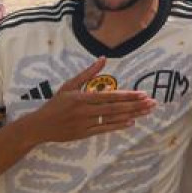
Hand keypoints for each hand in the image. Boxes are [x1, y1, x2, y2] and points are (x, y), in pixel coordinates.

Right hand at [25, 57, 154, 144]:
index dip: (127, 95)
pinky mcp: (84, 134)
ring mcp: (85, 124)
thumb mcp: (69, 85)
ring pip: (112, 119)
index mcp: (81, 98)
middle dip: (135, 105)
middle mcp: (84, 111)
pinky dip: (118, 126)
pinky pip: (104, 129)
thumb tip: (103, 58)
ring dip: (132, 115)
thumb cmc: (55, 104)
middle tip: (152, 103)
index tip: (143, 94)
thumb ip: (88, 73)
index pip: (109, 96)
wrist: (39, 126)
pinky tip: (132, 122)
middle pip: (115, 108)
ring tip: (147, 111)